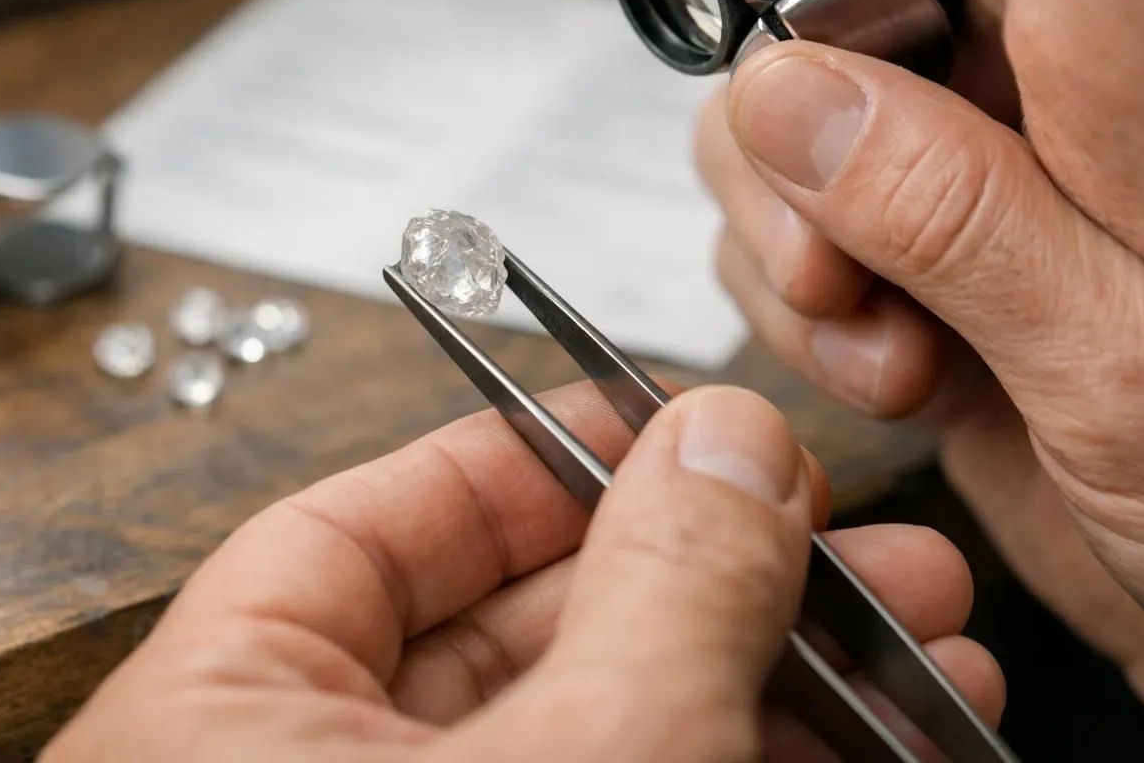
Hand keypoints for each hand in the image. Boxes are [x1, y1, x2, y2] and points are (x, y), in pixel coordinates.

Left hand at [43, 383, 1000, 761]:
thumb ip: (657, 592)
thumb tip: (729, 447)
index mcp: (221, 721)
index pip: (367, 523)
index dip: (526, 450)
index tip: (657, 414)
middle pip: (528, 626)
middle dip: (722, 570)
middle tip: (850, 533)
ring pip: (610, 724)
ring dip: (777, 674)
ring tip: (922, 636)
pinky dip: (756, 757)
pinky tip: (881, 734)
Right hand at [697, 38, 1143, 756]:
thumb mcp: (1120, 363)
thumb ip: (953, 220)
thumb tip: (787, 95)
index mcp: (1100, 71)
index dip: (817, 44)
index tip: (818, 169)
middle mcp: (1015, 113)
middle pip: (798, 66)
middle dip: (785, 191)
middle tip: (849, 293)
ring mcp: (957, 199)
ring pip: (774, 166)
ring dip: (794, 277)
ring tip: (901, 368)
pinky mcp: (919, 276)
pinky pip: (787, 256)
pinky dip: (803, 328)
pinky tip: (899, 383)